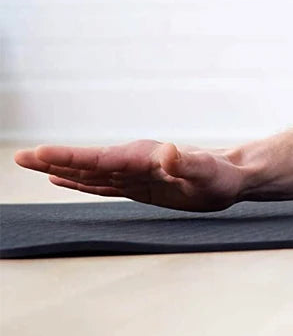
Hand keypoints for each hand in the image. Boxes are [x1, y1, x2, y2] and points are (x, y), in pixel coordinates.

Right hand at [14, 139, 243, 211]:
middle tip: (20, 157)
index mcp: (145, 158)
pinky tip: (61, 179)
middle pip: (88, 162)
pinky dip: (78, 180)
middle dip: (54, 160)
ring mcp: (133, 172)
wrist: (230, 174)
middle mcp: (135, 162)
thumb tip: (169, 152)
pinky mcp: (136, 184)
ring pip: (89, 172)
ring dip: (60, 168)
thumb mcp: (208, 173)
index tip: (40, 153)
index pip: (101, 159)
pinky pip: (101, 182)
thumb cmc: (221, 175)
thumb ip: (188, 163)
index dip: (70, 158)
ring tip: (31, 163)